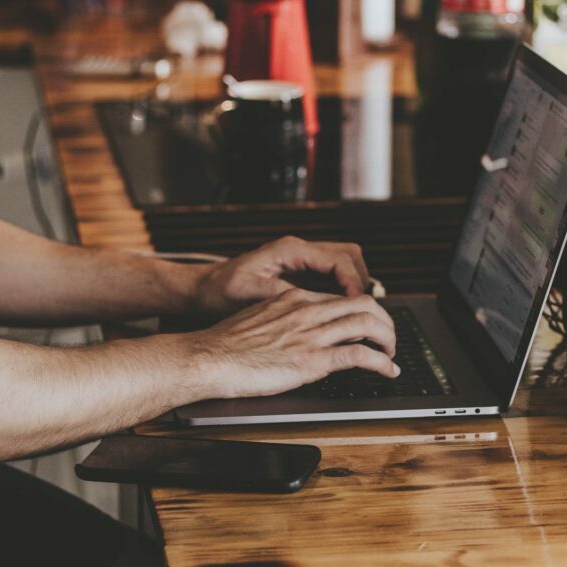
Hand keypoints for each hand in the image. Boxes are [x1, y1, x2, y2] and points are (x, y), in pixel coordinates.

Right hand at [185, 289, 398, 399]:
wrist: (208, 358)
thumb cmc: (225, 345)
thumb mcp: (258, 319)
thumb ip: (284, 320)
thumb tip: (298, 332)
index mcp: (294, 299)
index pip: (341, 298)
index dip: (363, 311)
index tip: (370, 324)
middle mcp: (307, 311)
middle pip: (364, 304)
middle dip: (385, 320)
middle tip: (389, 338)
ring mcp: (311, 334)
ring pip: (368, 324)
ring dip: (388, 340)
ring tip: (392, 354)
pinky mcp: (313, 360)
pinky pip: (360, 356)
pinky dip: (382, 363)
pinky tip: (388, 371)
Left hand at [192, 236, 370, 317]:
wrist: (202, 291)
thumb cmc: (220, 291)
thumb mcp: (249, 294)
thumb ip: (282, 296)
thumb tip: (313, 303)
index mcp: (290, 250)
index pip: (339, 260)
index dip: (354, 284)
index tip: (359, 307)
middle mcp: (299, 251)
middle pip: (350, 256)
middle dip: (362, 282)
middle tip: (364, 311)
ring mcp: (301, 261)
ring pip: (344, 265)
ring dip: (354, 287)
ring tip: (356, 314)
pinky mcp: (299, 274)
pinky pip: (331, 278)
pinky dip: (341, 293)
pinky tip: (339, 315)